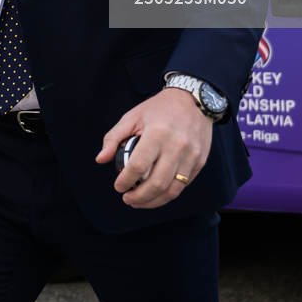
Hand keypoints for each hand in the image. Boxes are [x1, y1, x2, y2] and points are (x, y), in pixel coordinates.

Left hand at [94, 88, 212, 208]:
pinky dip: (168, 194)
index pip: (138, 166)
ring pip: (172, 189)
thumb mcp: (132, 117)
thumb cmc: (159, 108)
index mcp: (157, 133)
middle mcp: (176, 146)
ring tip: (140, 202)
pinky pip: (183, 185)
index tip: (118, 187)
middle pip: (156, 183)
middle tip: (128, 199)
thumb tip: (100, 159)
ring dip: (154, 201)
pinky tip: (157, 195)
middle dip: (139, 197)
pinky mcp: (200, 161)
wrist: (193, 99)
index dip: (125, 181)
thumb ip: (114, 138)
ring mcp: (191, 155)